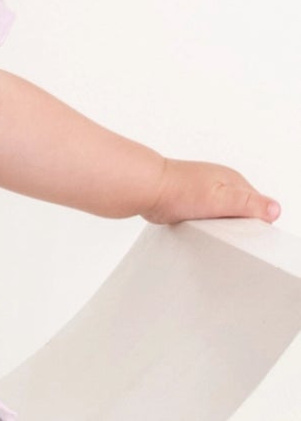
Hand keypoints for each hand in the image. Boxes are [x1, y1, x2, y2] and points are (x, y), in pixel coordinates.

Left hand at [141, 157, 281, 226]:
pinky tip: (197, 230)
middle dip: (238, 226)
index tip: (248, 239)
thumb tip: (275, 209)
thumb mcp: (219, 199)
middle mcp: (221, 183)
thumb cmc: (177, 191)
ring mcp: (204, 190)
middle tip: (228, 239)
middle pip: (241, 210)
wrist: (145, 188)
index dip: (256, 224)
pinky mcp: (189, 200)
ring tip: (211, 234)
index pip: (258, 206)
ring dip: (219, 226)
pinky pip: (204, 216)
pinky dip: (204, 225)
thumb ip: (247, 204)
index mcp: (233, 181)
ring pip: (222, 214)